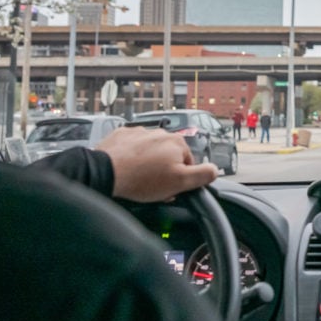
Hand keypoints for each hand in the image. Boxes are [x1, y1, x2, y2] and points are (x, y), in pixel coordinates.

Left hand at [96, 127, 217, 201]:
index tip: (170, 188)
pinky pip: (132, 148)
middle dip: (164, 170)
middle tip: (154, 186)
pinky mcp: (122, 136)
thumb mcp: (180, 182)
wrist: (105, 173)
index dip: (180, 179)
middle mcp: (160, 133)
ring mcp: (139, 133)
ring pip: (150, 152)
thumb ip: (203, 175)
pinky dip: (132, 158)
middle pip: (169, 156)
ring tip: (138, 179)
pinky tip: (127, 170)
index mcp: (177, 142)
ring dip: (148, 164)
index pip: (187, 163)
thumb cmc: (141, 179)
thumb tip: (215, 170)